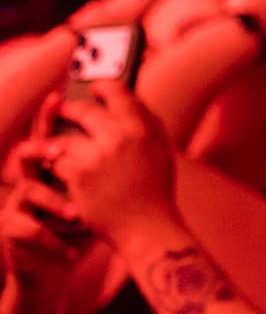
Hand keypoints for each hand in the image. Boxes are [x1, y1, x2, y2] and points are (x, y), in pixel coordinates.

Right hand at [1, 102, 90, 312]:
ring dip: (52, 202)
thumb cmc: (89, 216)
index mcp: (52, 163)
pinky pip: (28, 230)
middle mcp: (30, 178)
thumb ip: (107, 157)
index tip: (58, 97)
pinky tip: (72, 252)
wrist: (66, 256)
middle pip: (26, 154)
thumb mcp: (100, 184)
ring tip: (74, 213)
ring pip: (28, 191)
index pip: (49, 132)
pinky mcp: (13, 230)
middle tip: (58, 152)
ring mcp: (18, 203)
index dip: (49, 114)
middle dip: (41, 150)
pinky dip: (52, 239)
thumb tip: (135, 124)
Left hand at [34, 82, 178, 247]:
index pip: (117, 93)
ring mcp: (96, 157)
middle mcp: (119, 138)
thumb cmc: (155, 189)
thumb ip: (148, 122)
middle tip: (65, 110)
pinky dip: (57, 164)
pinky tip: (60, 168)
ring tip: (59, 145)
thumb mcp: (161, 150)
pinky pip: (58, 161)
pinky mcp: (78, 176)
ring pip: (64, 138)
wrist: (146, 227)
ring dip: (59, 142)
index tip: (94, 87)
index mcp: (143, 129)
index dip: (102, 86)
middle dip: (70, 110)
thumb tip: (130, 99)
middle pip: (83, 111)